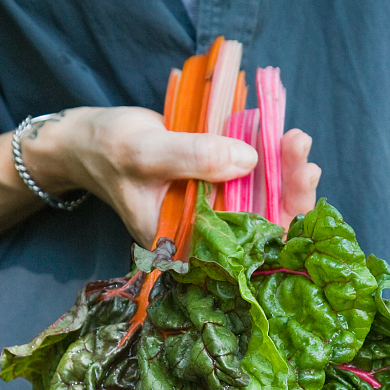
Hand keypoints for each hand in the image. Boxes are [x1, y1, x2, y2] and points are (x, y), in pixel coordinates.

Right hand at [0, 107, 319, 270]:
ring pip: (261, 202)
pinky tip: (287, 141)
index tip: (300, 182)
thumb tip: (249, 160)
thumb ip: (195, 157)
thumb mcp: (146, 152)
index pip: (244, 248)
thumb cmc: (108, 150)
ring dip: (285, 173)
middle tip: (301, 152)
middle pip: (262, 226)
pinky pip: (250, 182)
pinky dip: (271, 162)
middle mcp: (204, 235)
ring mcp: (211, 212)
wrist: (87, 142)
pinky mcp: (214, 189)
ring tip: (298, 140)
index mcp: (185, 245)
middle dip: (290, 191)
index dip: (281, 219)